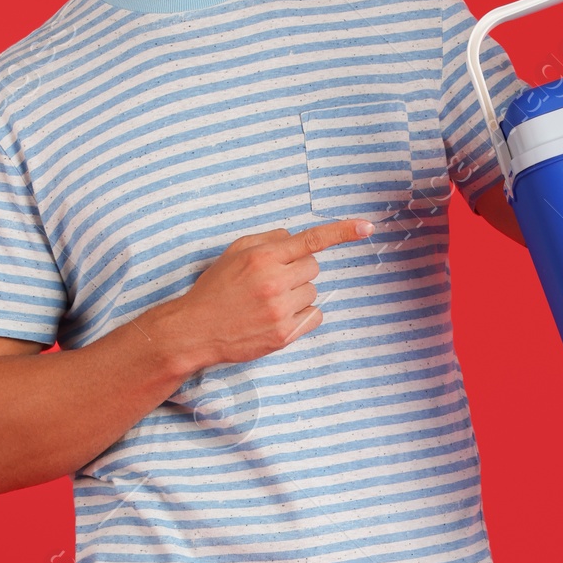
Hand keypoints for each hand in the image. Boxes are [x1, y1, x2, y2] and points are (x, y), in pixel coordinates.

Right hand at [157, 216, 373, 372]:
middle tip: (273, 281)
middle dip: (298, 271)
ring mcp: (281, 311)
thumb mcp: (234, 253)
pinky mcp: (284, 335)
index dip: (341, 232)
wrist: (196, 330)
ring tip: (269, 302)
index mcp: (263, 257)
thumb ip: (267, 240)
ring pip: (313, 292)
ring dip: (298, 294)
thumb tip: (295, 237)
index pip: (310, 240)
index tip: (366, 227)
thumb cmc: (215, 289)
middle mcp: (275, 282)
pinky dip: (303, 315)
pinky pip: (314, 316)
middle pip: (314, 268)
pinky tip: (279, 317)